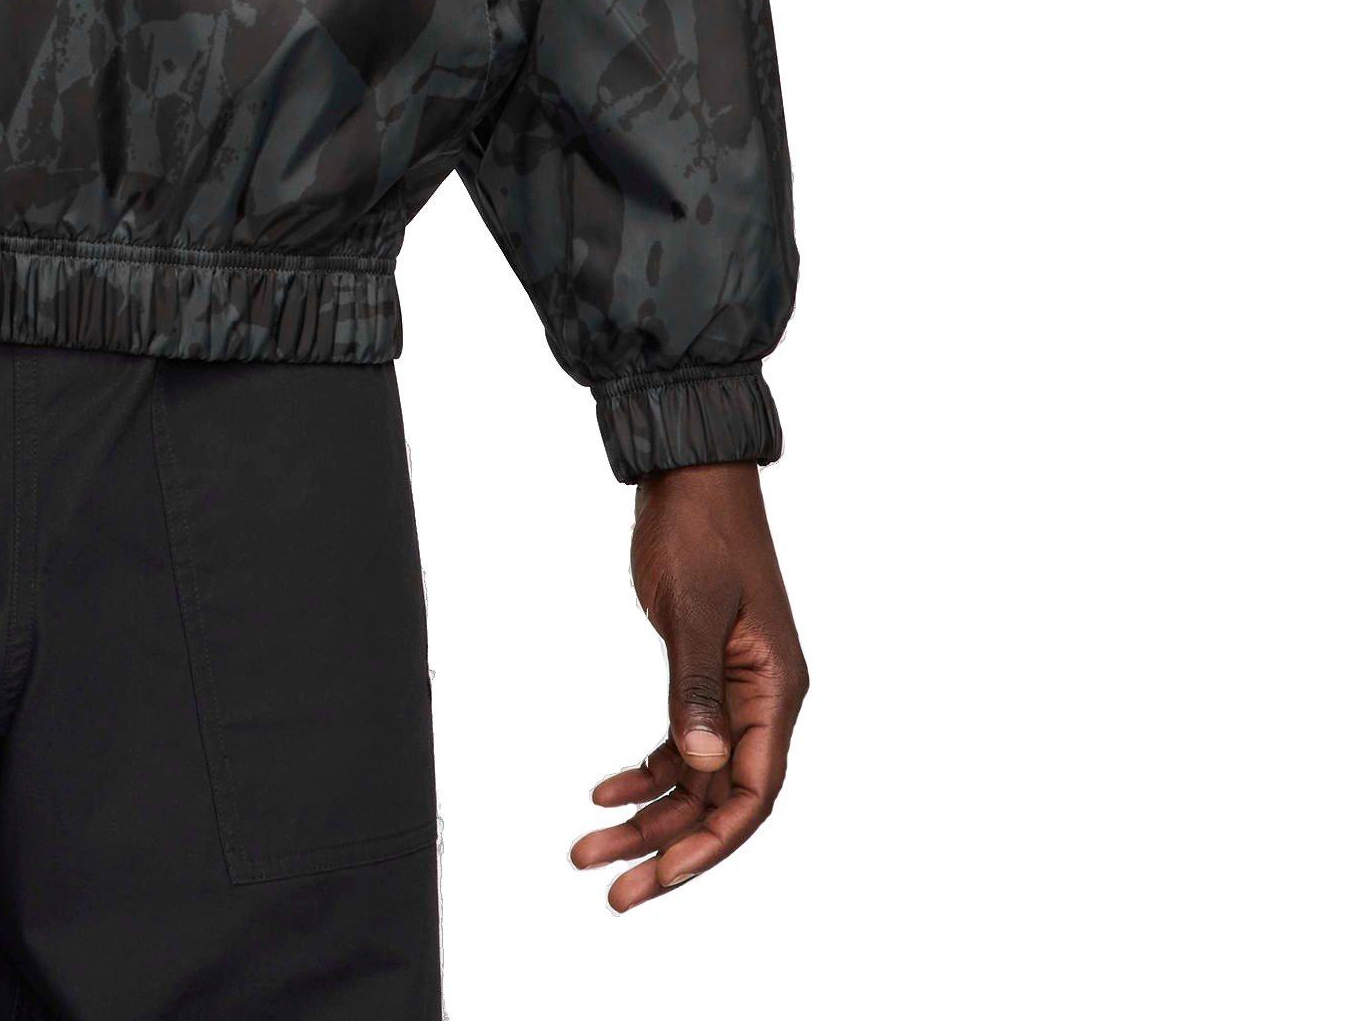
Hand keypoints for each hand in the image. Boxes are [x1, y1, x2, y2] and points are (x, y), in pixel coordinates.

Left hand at [571, 460, 806, 909]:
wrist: (688, 473)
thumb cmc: (700, 529)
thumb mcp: (696, 607)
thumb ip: (696, 686)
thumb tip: (704, 763)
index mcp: (776, 690)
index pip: (754, 792)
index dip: (711, 842)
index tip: (662, 876)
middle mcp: (761, 701)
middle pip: (720, 800)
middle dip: (667, 848)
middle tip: (612, 890)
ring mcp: (732, 691)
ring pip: (694, 778)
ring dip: (646, 817)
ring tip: (587, 850)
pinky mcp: (701, 676)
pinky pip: (678, 744)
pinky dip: (644, 771)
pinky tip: (603, 792)